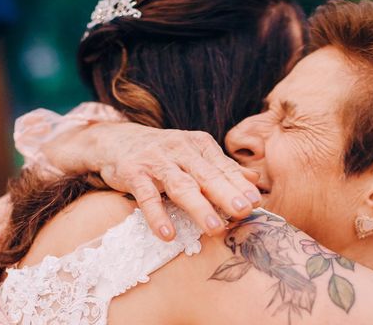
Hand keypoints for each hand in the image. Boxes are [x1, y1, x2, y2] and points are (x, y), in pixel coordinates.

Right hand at [42, 122, 261, 240]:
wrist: (116, 139)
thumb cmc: (163, 152)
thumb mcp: (193, 153)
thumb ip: (222, 167)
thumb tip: (254, 180)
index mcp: (198, 144)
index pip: (222, 166)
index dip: (239, 184)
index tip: (256, 202)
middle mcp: (180, 149)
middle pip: (206, 175)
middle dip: (226, 193)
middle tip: (243, 211)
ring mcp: (156, 160)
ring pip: (181, 185)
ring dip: (198, 207)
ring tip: (214, 228)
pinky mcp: (133, 172)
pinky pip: (146, 196)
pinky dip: (157, 215)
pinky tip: (167, 234)